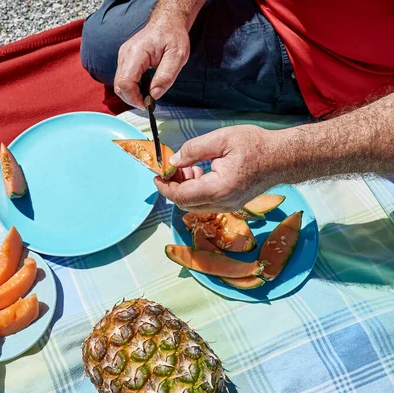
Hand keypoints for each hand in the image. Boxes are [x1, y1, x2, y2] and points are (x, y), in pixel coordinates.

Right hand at [114, 17, 189, 108]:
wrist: (167, 23)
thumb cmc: (173, 36)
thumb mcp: (177, 56)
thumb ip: (166, 76)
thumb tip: (155, 95)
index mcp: (136, 53)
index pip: (125, 82)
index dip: (134, 98)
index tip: (147, 104)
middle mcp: (125, 54)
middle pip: (119, 85)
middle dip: (132, 99)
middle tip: (148, 104)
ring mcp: (123, 57)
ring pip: (119, 84)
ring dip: (131, 95)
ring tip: (147, 97)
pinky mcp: (125, 60)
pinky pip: (123, 78)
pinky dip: (131, 88)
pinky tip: (143, 89)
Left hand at [154, 125, 279, 212]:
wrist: (284, 158)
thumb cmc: (256, 145)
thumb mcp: (222, 139)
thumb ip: (194, 149)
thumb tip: (174, 162)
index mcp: (219, 188)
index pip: (182, 196)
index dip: (165, 187)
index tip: (156, 175)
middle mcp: (223, 202)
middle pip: (185, 203)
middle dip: (173, 187)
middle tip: (172, 167)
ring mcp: (228, 206)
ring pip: (195, 204)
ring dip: (185, 188)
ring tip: (189, 165)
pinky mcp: (232, 203)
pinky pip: (206, 202)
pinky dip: (196, 190)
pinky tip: (200, 171)